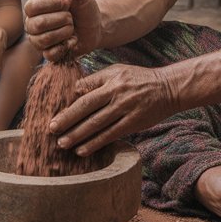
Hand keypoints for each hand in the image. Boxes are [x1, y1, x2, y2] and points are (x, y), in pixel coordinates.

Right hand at [24, 0, 101, 61]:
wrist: (96, 27)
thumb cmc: (84, 9)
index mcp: (36, 7)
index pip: (32, 6)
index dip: (52, 5)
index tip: (66, 3)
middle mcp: (33, 23)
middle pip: (38, 25)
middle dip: (61, 20)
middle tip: (70, 18)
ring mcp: (39, 40)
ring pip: (43, 40)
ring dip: (64, 33)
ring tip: (71, 28)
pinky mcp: (48, 54)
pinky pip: (50, 54)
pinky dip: (65, 46)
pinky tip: (71, 40)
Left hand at [49, 63, 177, 156]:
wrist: (169, 88)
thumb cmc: (139, 79)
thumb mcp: (118, 71)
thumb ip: (97, 80)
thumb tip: (74, 90)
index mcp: (111, 77)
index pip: (84, 89)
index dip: (69, 102)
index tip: (54, 112)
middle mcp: (117, 92)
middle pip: (86, 107)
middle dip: (67, 119)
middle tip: (51, 129)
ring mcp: (126, 108)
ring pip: (97, 124)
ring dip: (78, 135)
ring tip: (63, 144)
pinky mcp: (134, 122)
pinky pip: (110, 135)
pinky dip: (95, 143)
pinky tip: (83, 150)